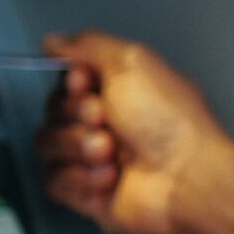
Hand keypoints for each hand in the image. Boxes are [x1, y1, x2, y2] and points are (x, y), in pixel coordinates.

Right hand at [34, 30, 233, 233]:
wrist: (186, 178)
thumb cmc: (172, 123)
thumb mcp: (132, 62)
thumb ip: (88, 44)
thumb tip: (56, 41)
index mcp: (121, 90)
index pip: (67, 80)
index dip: (70, 82)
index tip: (85, 84)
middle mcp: (109, 123)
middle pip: (53, 109)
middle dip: (76, 113)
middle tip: (105, 119)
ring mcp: (97, 158)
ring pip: (47, 143)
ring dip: (77, 145)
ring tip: (111, 151)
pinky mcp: (89, 192)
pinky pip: (54, 179)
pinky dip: (79, 178)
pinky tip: (110, 177)